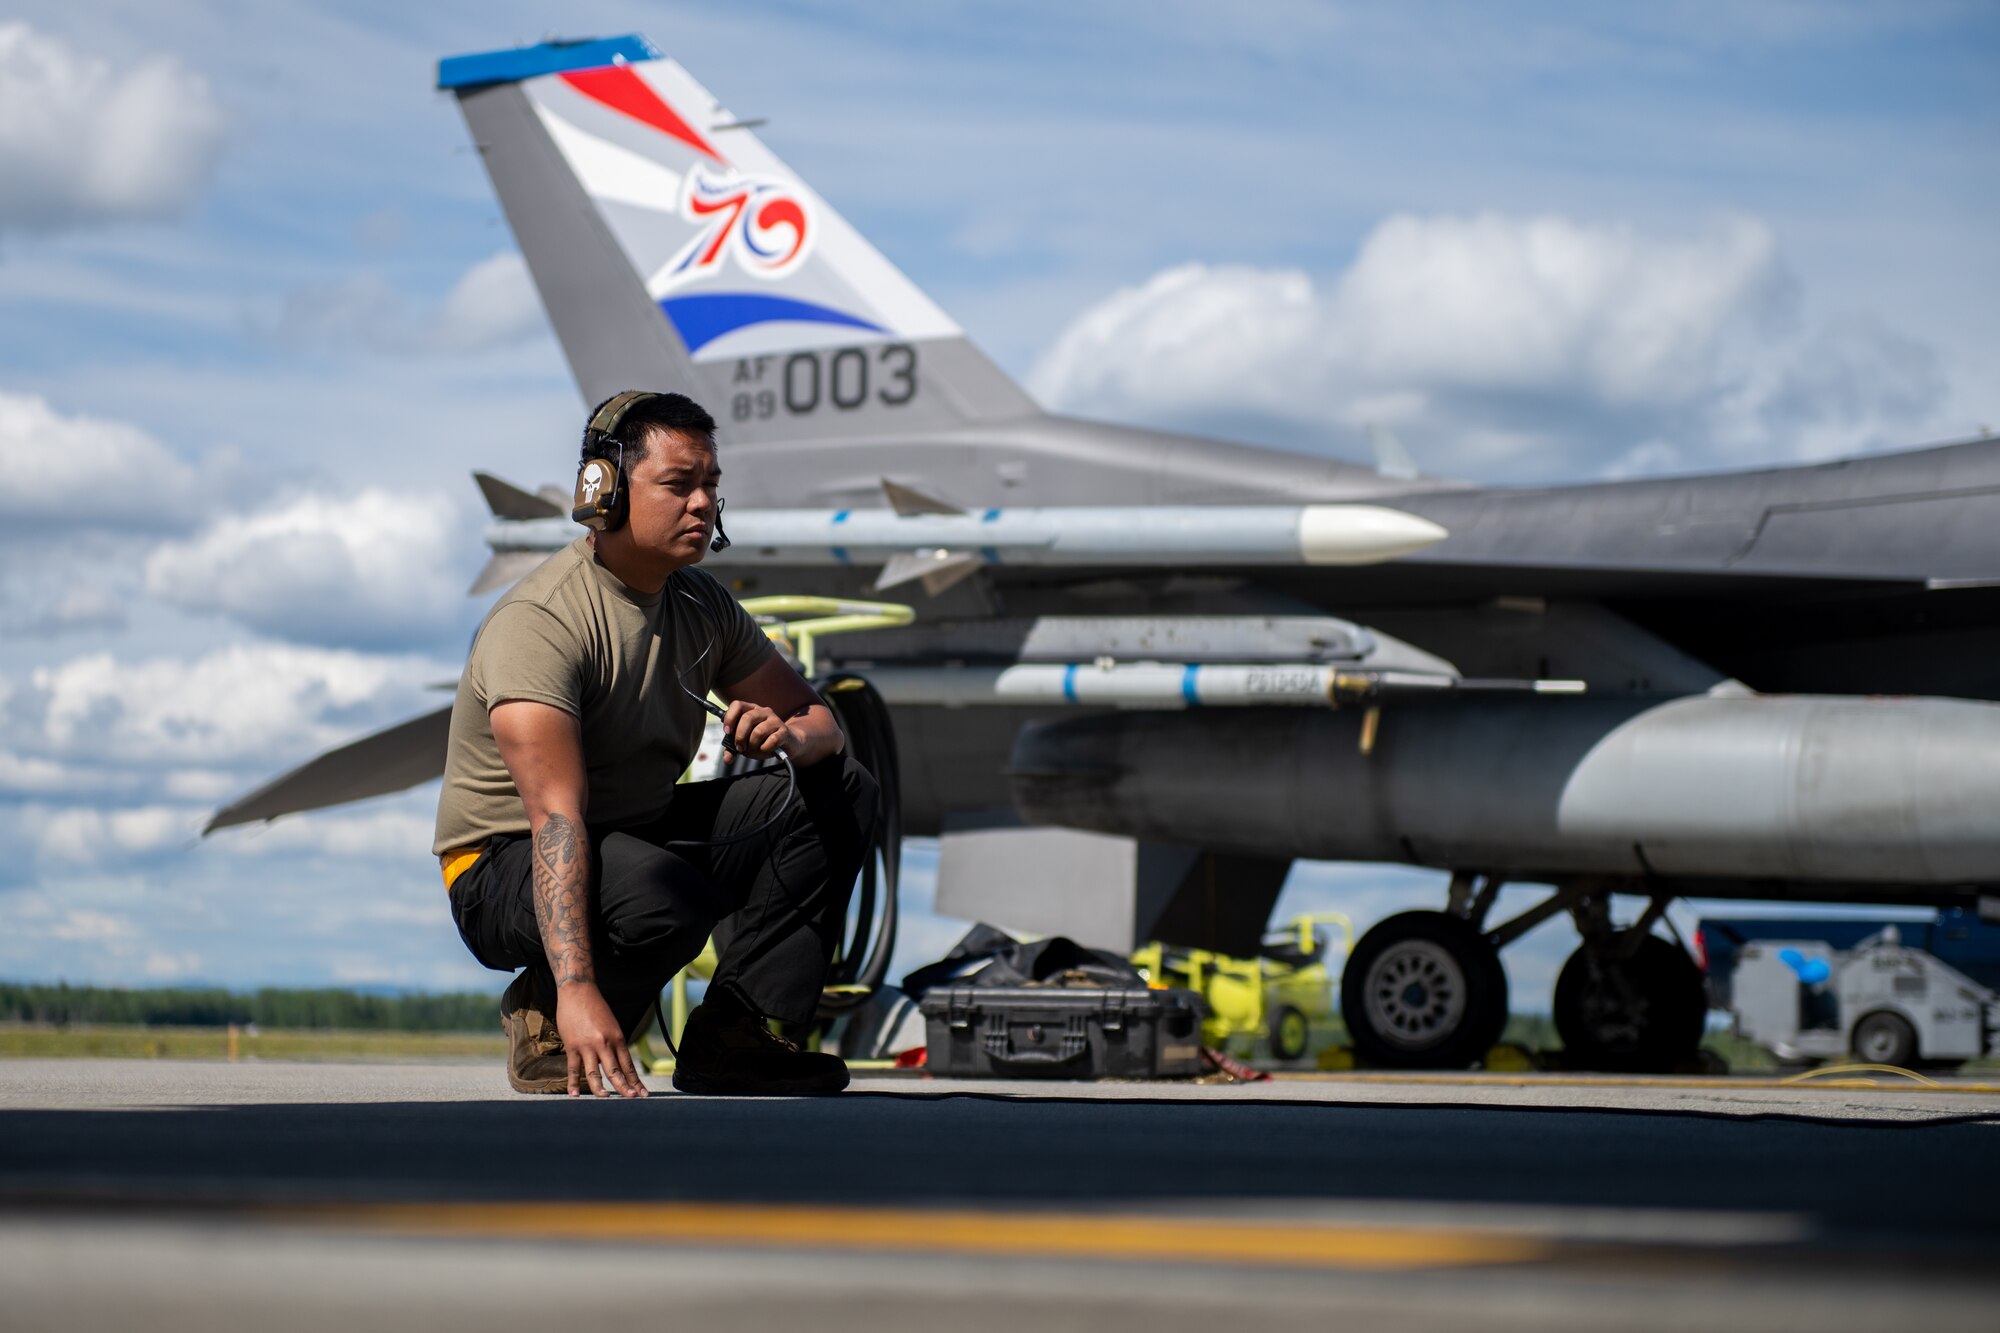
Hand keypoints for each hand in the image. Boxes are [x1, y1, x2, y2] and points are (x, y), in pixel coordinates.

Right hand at [555, 982, 645, 1097]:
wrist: (578, 991)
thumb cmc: (596, 1008)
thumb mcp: (611, 1025)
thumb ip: (614, 1043)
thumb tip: (618, 1063)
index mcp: (618, 1038)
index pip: (628, 1065)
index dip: (635, 1081)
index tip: (642, 1093)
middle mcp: (605, 1043)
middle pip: (616, 1071)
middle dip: (625, 1087)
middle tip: (632, 1099)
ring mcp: (588, 1046)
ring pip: (596, 1073)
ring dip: (600, 1089)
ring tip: (606, 1099)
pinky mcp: (572, 1046)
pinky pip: (574, 1068)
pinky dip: (574, 1083)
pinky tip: (575, 1095)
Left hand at [722, 700, 798, 760]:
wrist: (788, 744)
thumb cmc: (764, 741)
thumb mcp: (746, 743)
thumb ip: (734, 749)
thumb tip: (727, 759)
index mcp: (752, 710)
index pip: (737, 705)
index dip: (730, 717)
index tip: (727, 732)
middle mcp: (763, 711)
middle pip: (747, 718)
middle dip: (740, 736)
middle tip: (740, 748)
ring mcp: (775, 720)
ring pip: (758, 731)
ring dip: (753, 745)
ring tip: (754, 749)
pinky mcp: (784, 731)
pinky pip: (771, 741)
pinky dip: (765, 749)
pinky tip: (766, 749)